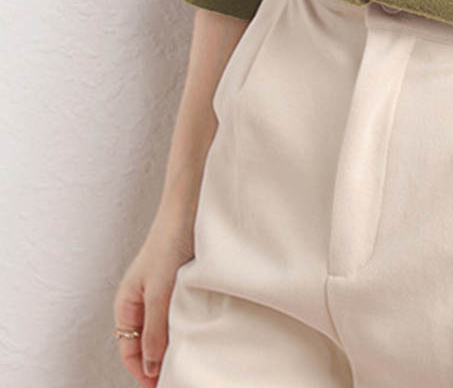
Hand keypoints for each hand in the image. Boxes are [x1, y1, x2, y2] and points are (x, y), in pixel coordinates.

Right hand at [113, 204, 195, 383]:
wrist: (193, 204)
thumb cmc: (169, 239)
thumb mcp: (160, 290)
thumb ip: (155, 329)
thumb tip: (152, 366)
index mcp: (127, 303)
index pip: (130, 351)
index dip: (143, 372)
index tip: (161, 387)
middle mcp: (144, 300)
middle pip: (148, 343)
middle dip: (161, 361)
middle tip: (181, 375)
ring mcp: (165, 291)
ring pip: (168, 329)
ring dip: (178, 343)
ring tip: (195, 356)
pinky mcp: (184, 283)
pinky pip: (183, 313)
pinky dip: (191, 325)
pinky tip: (205, 331)